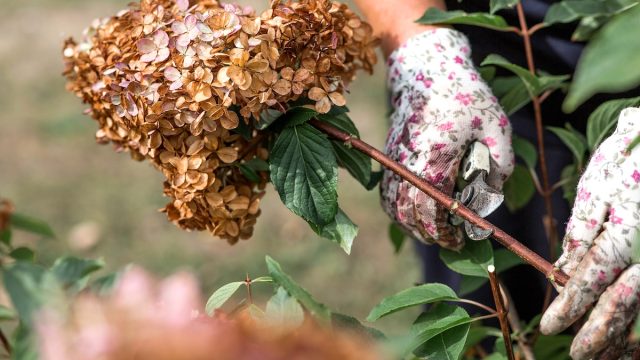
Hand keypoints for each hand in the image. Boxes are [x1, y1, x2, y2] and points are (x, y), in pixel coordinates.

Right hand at [380, 28, 513, 249]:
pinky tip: (412, 215)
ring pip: (393, 206)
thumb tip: (493, 193)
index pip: (433, 208)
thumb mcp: (495, 124)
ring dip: (411, 225)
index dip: (445, 231)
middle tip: (450, 241)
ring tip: (432, 233)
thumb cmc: (464, 94)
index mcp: (436, 157)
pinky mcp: (389, 155)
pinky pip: (385, 192)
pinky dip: (396, 210)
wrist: (425, 69)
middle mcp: (409, 163)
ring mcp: (395, 160)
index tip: (461, 240)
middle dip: (430, 234)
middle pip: (410, 213)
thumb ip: (500, 162)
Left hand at [540, 108, 639, 359]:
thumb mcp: (602, 184)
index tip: (550, 326)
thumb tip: (564, 269)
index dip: (569, 306)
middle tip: (578, 355)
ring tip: (604, 357)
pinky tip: (634, 340)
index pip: (592, 279)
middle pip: (624, 304)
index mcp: (625, 231)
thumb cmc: (634, 158)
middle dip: (598, 334)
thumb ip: (584, 230)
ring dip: (625, 338)